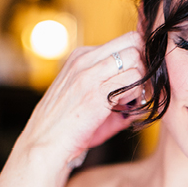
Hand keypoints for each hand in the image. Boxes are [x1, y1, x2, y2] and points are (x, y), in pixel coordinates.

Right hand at [18, 31, 145, 167]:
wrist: (44, 146)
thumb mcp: (84, 97)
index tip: (136, 80)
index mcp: (80, 56)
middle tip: (140, 87)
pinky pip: (134, 80)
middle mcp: (84, 59)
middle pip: (133, 42)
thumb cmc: (65, 128)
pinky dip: (138, 94)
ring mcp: (89, 74)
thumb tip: (140, 98)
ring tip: (132, 100)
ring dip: (142, 80)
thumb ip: (110, 90)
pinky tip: (127, 108)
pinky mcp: (96, 92)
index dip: (137, 58)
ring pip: (136, 58)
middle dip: (144, 64)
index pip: (124, 40)